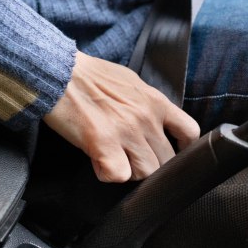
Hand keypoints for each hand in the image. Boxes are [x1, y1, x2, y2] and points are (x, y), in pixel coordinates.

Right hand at [43, 51, 200, 182]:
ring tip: (112, 157)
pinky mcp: (103, 143)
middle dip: (148, 163)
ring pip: (145, 173)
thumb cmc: (90, 77)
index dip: (181, 148)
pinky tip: (98, 161)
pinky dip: (107, 173)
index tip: (169, 151)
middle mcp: (145, 118)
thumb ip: (147, 104)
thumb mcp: (131, 83)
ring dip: (128, 170)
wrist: (59, 72)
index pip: (189, 133)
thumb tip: (158, 123)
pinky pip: (118, 175)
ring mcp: (126, 132)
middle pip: (165, 161)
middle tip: (129, 156)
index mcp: (155, 101)